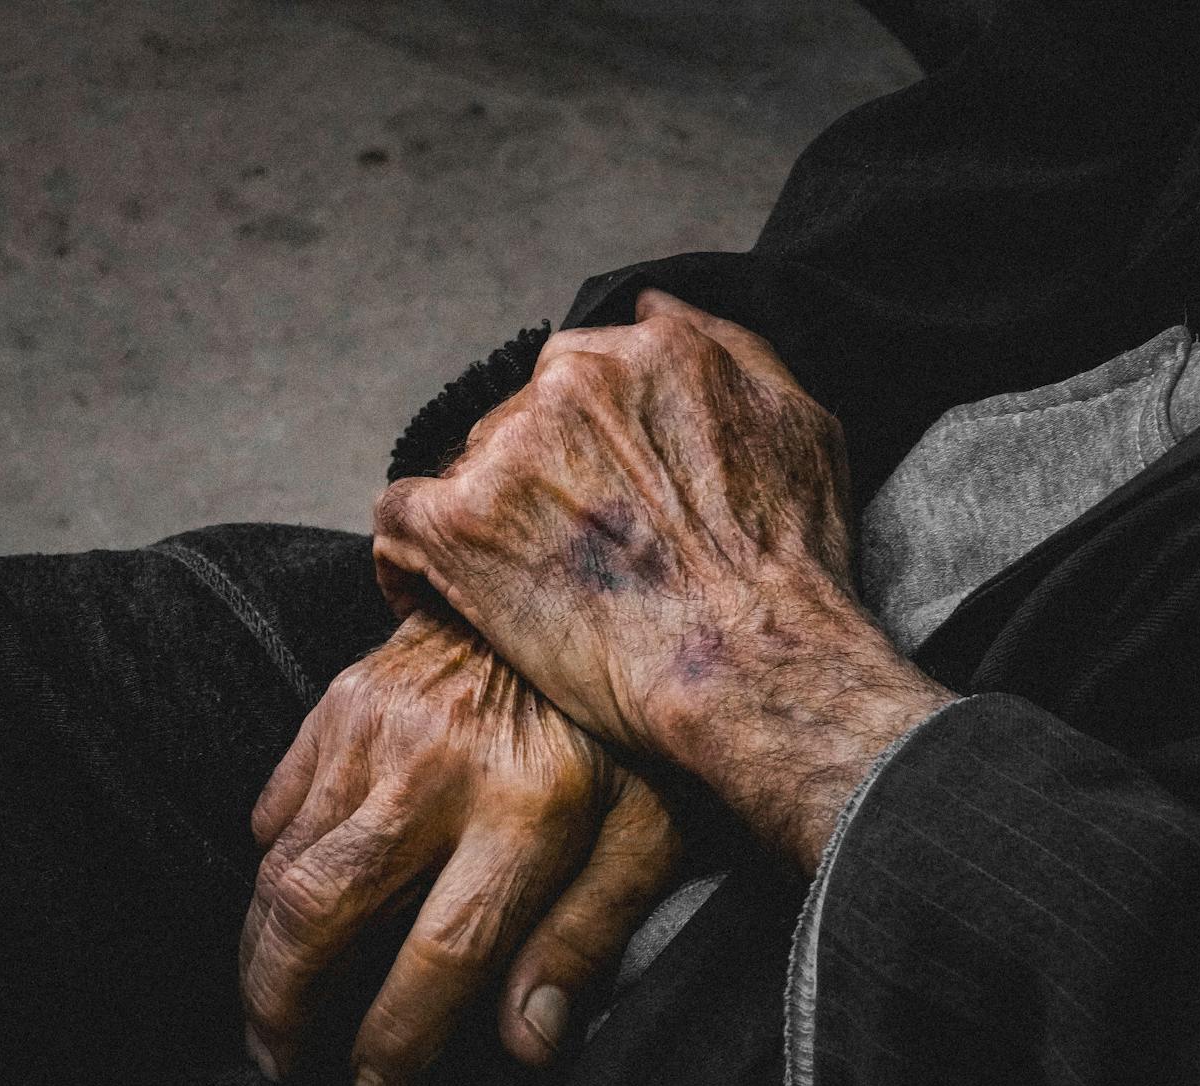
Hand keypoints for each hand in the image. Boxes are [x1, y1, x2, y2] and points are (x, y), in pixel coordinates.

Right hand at [240, 611, 680, 1085]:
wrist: (586, 581)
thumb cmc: (630, 727)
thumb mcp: (652, 830)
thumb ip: (587, 936)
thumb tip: (527, 1047)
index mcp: (530, 810)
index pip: (440, 955)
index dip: (396, 1038)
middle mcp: (438, 768)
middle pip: (318, 910)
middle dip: (281, 1005)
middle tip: (280, 1061)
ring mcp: (377, 727)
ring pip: (280, 864)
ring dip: (259, 951)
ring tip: (268, 1008)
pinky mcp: (341, 700)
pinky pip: (275, 803)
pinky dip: (268, 867)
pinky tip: (285, 913)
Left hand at [371, 290, 951, 870]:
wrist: (754, 663)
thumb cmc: (790, 563)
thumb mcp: (800, 423)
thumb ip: (727, 350)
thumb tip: (655, 308)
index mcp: (651, 348)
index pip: (580, 373)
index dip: (583, 441)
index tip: (592, 494)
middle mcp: (573, 377)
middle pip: (520, 418)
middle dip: (537, 479)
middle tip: (565, 557)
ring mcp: (510, 446)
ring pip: (466, 467)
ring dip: (485, 519)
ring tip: (517, 591)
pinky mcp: (459, 522)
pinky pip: (399, 521)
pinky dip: (409, 561)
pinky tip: (432, 597)